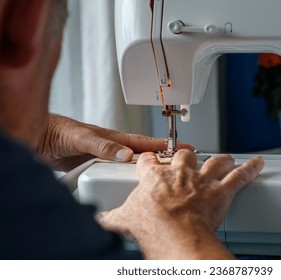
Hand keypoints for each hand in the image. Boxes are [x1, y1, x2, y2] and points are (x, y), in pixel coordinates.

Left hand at [36, 114, 193, 170]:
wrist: (39, 138)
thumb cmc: (58, 131)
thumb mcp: (81, 137)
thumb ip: (102, 145)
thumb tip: (125, 155)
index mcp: (115, 138)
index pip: (146, 142)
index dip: (166, 145)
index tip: (186, 146)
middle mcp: (114, 148)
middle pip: (144, 156)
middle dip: (164, 160)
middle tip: (180, 168)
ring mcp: (107, 158)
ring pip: (133, 167)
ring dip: (148, 171)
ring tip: (162, 181)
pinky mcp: (97, 168)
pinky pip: (117, 175)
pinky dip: (128, 180)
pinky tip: (131, 187)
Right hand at [100, 150, 263, 258]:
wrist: (175, 234)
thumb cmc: (152, 226)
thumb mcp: (123, 221)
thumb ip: (109, 218)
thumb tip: (98, 220)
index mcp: (155, 177)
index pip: (148, 160)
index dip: (147, 160)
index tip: (148, 161)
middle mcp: (180, 173)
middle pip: (183, 155)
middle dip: (184, 156)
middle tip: (185, 158)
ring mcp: (202, 180)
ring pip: (214, 161)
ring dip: (220, 160)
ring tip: (224, 159)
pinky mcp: (221, 191)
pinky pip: (240, 175)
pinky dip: (250, 168)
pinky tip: (258, 163)